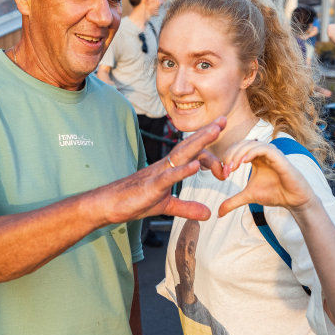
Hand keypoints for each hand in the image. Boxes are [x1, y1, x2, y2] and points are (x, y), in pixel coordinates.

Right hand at [100, 117, 226, 224]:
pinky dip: (183, 170)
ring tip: (214, 132)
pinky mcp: (151, 186)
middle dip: (207, 133)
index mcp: (169, 168)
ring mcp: (158, 173)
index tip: (225, 158)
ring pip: (181, 154)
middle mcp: (165, 165)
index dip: (210, 155)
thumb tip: (208, 213)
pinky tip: (196, 165)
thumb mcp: (167, 206)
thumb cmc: (134, 200)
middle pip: (189, 146)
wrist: (109, 204)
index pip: (193, 156)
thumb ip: (188, 208)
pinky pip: (169, 176)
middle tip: (223, 120)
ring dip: (199, 142)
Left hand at [217, 140, 314, 217]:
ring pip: (251, 143)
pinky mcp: (279, 157)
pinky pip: (264, 148)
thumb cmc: (274, 194)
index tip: (223, 174)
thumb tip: (218, 213)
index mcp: (255, 157)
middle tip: (226, 171)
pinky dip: (252, 152)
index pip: (237, 148)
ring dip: (238, 153)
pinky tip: (243, 162)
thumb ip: (233, 201)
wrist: (293, 200)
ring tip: (232, 167)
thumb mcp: (248, 197)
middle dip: (230, 155)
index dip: (227, 158)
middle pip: (241, 143)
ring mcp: (271, 153)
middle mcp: (262, 152)